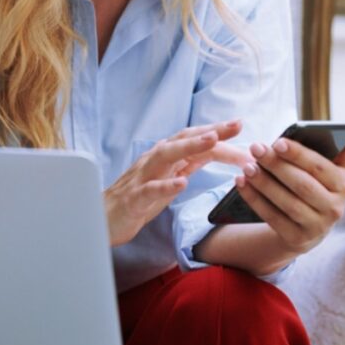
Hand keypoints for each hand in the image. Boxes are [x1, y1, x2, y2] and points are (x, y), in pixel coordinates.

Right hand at [105, 120, 251, 246]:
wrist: (104, 219)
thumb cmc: (139, 198)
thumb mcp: (169, 178)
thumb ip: (189, 163)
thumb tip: (215, 149)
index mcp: (165, 157)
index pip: (193, 139)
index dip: (218, 132)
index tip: (241, 125)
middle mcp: (154, 160)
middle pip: (183, 139)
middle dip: (211, 131)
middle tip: (237, 125)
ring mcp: (142, 177)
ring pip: (166, 155)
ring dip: (190, 146)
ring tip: (212, 140)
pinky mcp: (133, 198)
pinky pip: (150, 190)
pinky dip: (166, 185)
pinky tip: (182, 183)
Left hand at [234, 117, 344, 254]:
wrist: (311, 225)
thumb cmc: (321, 185)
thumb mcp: (335, 166)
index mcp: (344, 185)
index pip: (321, 168)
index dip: (299, 155)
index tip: (278, 141)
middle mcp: (334, 209)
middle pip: (301, 185)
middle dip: (276, 165)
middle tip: (256, 148)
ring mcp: (316, 227)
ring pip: (286, 202)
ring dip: (264, 183)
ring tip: (247, 166)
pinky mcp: (296, 239)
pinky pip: (271, 217)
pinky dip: (254, 199)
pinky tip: (241, 183)